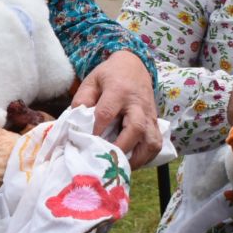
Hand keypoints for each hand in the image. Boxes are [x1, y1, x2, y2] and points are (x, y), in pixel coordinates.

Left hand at [71, 49, 163, 167]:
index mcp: (118, 91)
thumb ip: (82, 101)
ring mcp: (149, 115)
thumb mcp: (91, 81)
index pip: (107, 113)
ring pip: (151, 140)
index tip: (86, 143)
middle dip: (120, 147)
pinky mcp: (155, 123)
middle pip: (135, 128)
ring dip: (137, 158)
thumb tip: (76, 126)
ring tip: (121, 166)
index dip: (96, 130)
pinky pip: (157, 144)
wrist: (134, 66)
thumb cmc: (109, 76)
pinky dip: (146, 157)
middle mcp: (137, 104)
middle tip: (106, 160)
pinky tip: (132, 162)